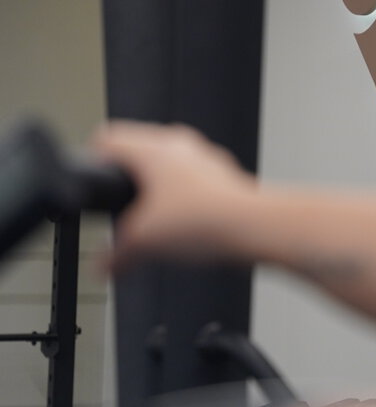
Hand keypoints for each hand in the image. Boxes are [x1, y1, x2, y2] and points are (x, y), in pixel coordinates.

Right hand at [90, 121, 258, 270]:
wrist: (254, 227)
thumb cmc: (206, 221)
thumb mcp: (143, 244)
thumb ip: (114, 256)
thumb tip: (101, 267)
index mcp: (152, 149)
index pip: (107, 138)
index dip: (92, 160)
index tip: (89, 179)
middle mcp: (178, 144)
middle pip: (137, 152)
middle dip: (125, 182)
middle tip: (120, 209)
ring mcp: (203, 157)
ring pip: (167, 166)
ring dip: (156, 190)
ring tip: (153, 222)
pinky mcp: (222, 175)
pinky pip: (192, 180)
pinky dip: (182, 199)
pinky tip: (184, 226)